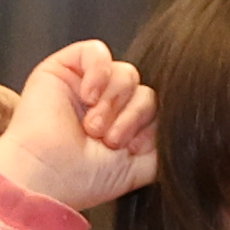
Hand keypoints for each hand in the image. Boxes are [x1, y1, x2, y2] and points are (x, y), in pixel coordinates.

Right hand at [0, 40, 159, 210]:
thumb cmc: (80, 179)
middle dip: (131, 116)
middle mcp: (104, 105)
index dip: (148, 124)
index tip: (131, 148)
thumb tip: (185, 128)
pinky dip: (99, 71)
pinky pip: (97, 51)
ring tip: (92, 126)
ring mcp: (84, 85)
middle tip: (107, 140)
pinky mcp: (63, 67)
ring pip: (126, 72)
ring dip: (113, 103)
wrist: (44, 175)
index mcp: (120, 127)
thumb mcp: (139, 170)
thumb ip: (164, 149)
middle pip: (144, 90)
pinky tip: (88, 96)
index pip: (154, 108)